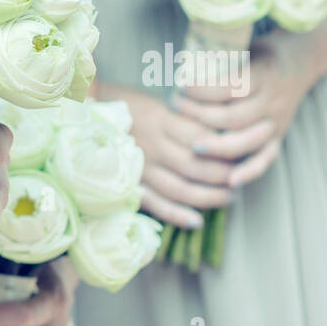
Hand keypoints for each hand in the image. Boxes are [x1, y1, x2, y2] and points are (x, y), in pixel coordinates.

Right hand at [98, 80, 232, 229]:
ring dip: (208, 197)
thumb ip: (183, 120)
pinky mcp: (128, 183)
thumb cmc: (125, 107)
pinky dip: (176, 215)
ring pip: (180, 188)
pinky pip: (155, 204)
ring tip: (228, 198)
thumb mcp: (157, 104)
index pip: (202, 138)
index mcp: (160, 121)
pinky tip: (196, 221)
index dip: (225, 149)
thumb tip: (217, 136)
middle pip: (196, 166)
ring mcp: (139, 167)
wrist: (84, 114)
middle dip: (223, 176)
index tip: (242, 153)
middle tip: (240, 179)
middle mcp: (151, 145)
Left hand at [171, 38, 309, 188]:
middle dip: (199, 118)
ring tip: (192, 146)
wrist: (299, 60)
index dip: (202, 91)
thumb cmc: (258, 55)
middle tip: (174, 110)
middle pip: (232, 118)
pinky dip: (249, 172)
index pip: (230, 88)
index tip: (181, 88)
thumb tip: (175, 66)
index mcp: (262, 76)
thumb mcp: (242, 49)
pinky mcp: (277, 138)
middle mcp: (271, 101)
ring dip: (216, 147)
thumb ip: (217, 60)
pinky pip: (265, 159)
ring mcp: (276, 122)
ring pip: (245, 141)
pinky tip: (230, 181)